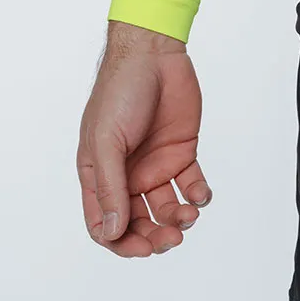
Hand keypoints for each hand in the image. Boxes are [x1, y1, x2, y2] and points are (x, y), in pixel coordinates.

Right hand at [77, 20, 212, 256]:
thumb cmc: (120, 90)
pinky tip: (200, 193)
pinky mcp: (181, 152)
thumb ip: (110, 186)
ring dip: (178, 219)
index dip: (120, 242)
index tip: (142, 247)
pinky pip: (190, 185)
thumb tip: (113, 232)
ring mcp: (154, 164)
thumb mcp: (106, 140)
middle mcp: (126, 174)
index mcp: (98, 173)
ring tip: (189, 214)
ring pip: (165, 208)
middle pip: (137, 222)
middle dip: (154, 237)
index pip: (105, 223)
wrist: (154, 53)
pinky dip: (197, 195)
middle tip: (171, 238)